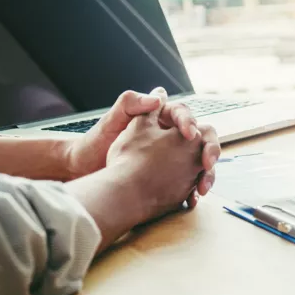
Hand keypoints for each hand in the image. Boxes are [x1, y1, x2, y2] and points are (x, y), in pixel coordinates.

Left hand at [66, 87, 218, 205]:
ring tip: (202, 188)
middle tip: (207, 163)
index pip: (183, 115)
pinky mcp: (170, 177)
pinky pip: (189, 181)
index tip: (189, 135)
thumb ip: (131, 102)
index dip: (190, 122)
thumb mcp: (112, 120)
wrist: (85, 170)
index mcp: (159, 119)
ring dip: (206, 174)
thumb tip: (158, 96)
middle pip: (201, 138)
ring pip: (200, 162)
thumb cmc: (95, 142)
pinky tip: (192, 198)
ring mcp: (172, 158)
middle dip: (210, 150)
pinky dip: (194, 190)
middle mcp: (170, 136)